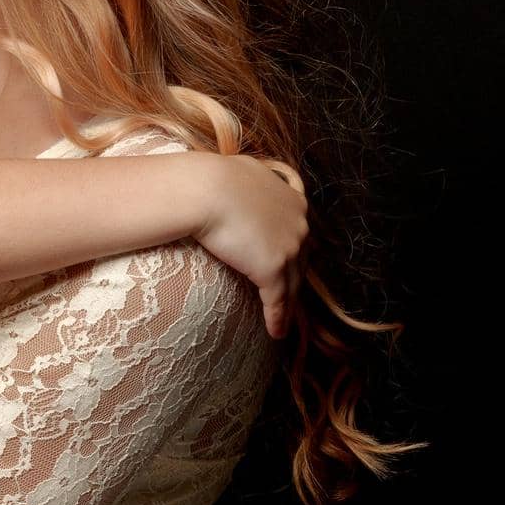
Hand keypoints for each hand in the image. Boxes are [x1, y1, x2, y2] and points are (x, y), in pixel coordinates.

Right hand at [194, 154, 308, 340]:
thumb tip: (238, 175)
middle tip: (285, 294)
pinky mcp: (273, 268)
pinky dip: (278, 318)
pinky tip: (276, 333)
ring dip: (288, 305)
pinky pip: (278, 300)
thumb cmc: (212, 177)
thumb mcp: (240, 171)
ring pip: (292, 284)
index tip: (282, 261)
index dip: (290, 249)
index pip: (296, 233)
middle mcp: (298, 224)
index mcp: (293, 200)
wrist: (204, 189)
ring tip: (283, 322)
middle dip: (293, 278)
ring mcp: (288, 248)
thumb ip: (250, 180)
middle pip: (299, 260)